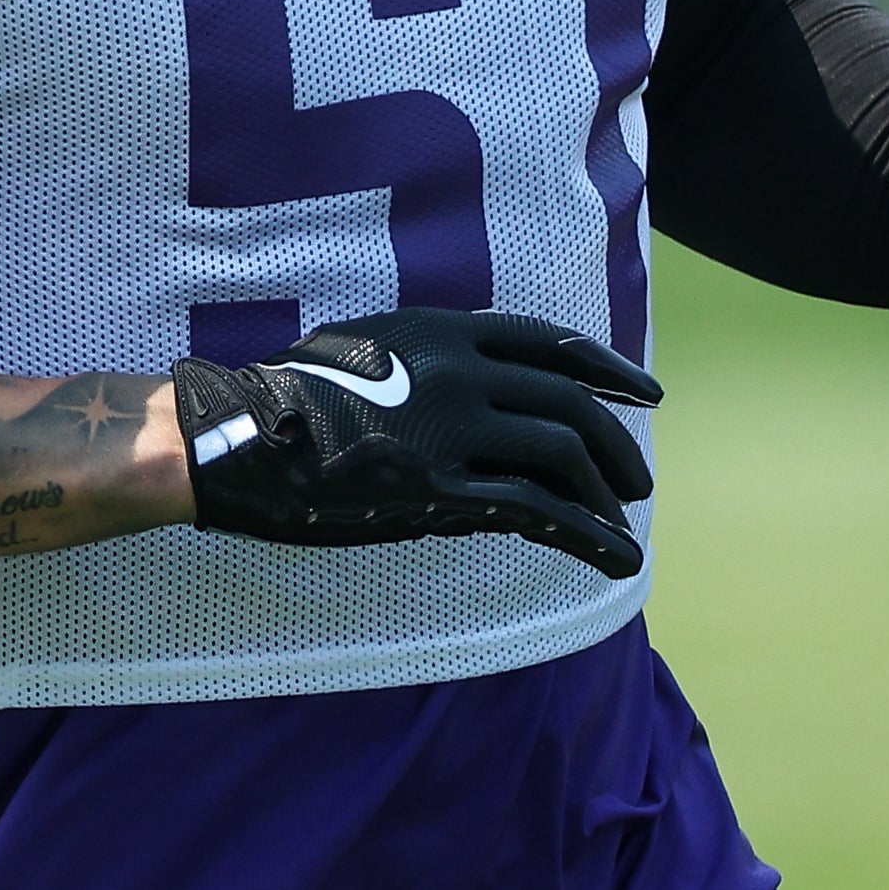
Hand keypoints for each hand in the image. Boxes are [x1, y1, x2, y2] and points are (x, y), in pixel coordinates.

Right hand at [171, 308, 662, 577]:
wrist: (243, 435)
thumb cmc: (293, 390)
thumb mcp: (372, 343)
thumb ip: (432, 356)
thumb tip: (477, 377)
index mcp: (445, 332)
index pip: (551, 343)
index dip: (609, 367)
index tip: (645, 391)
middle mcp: (463, 373)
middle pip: (570, 403)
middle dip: (616, 442)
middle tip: (637, 477)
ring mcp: (456, 431)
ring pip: (563, 455)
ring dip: (606, 491)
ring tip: (625, 518)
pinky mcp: (444, 492)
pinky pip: (539, 512)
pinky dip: (590, 535)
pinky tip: (618, 558)